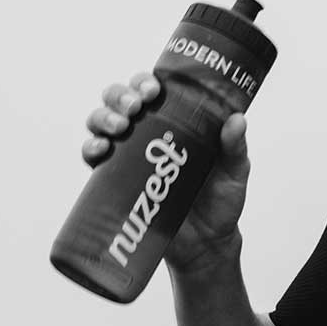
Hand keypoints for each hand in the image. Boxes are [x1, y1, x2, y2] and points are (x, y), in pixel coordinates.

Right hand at [83, 72, 249, 272]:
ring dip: (103, 118)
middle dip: (120, 97)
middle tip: (135, 108)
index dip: (143, 82)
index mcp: (175, 121)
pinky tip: (99, 150)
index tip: (152, 89)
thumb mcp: (235, 171)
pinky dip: (90, 149)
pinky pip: (92, 159)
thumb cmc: (221, 201)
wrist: (206, 243)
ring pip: (101, 123)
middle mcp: (147, 133)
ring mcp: (128, 156)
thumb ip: (235, 147)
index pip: (151, 90)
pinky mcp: (115, 181)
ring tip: (119, 127)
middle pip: (119, 101)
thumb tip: (236, 120)